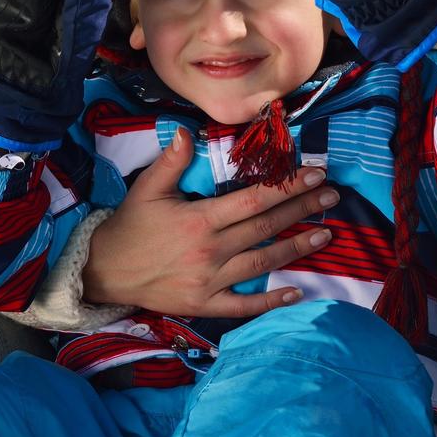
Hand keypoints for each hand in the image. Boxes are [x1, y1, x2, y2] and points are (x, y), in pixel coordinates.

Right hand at [82, 126, 339, 315]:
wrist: (104, 272)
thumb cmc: (128, 228)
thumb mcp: (146, 189)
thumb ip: (171, 161)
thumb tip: (188, 131)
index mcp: (200, 219)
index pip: (254, 199)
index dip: (288, 187)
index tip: (315, 175)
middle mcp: (210, 250)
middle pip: (266, 227)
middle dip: (302, 210)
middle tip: (332, 197)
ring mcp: (210, 280)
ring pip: (262, 263)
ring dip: (296, 248)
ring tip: (325, 235)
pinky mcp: (205, 304)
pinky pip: (244, 305)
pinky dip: (272, 302)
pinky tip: (297, 294)